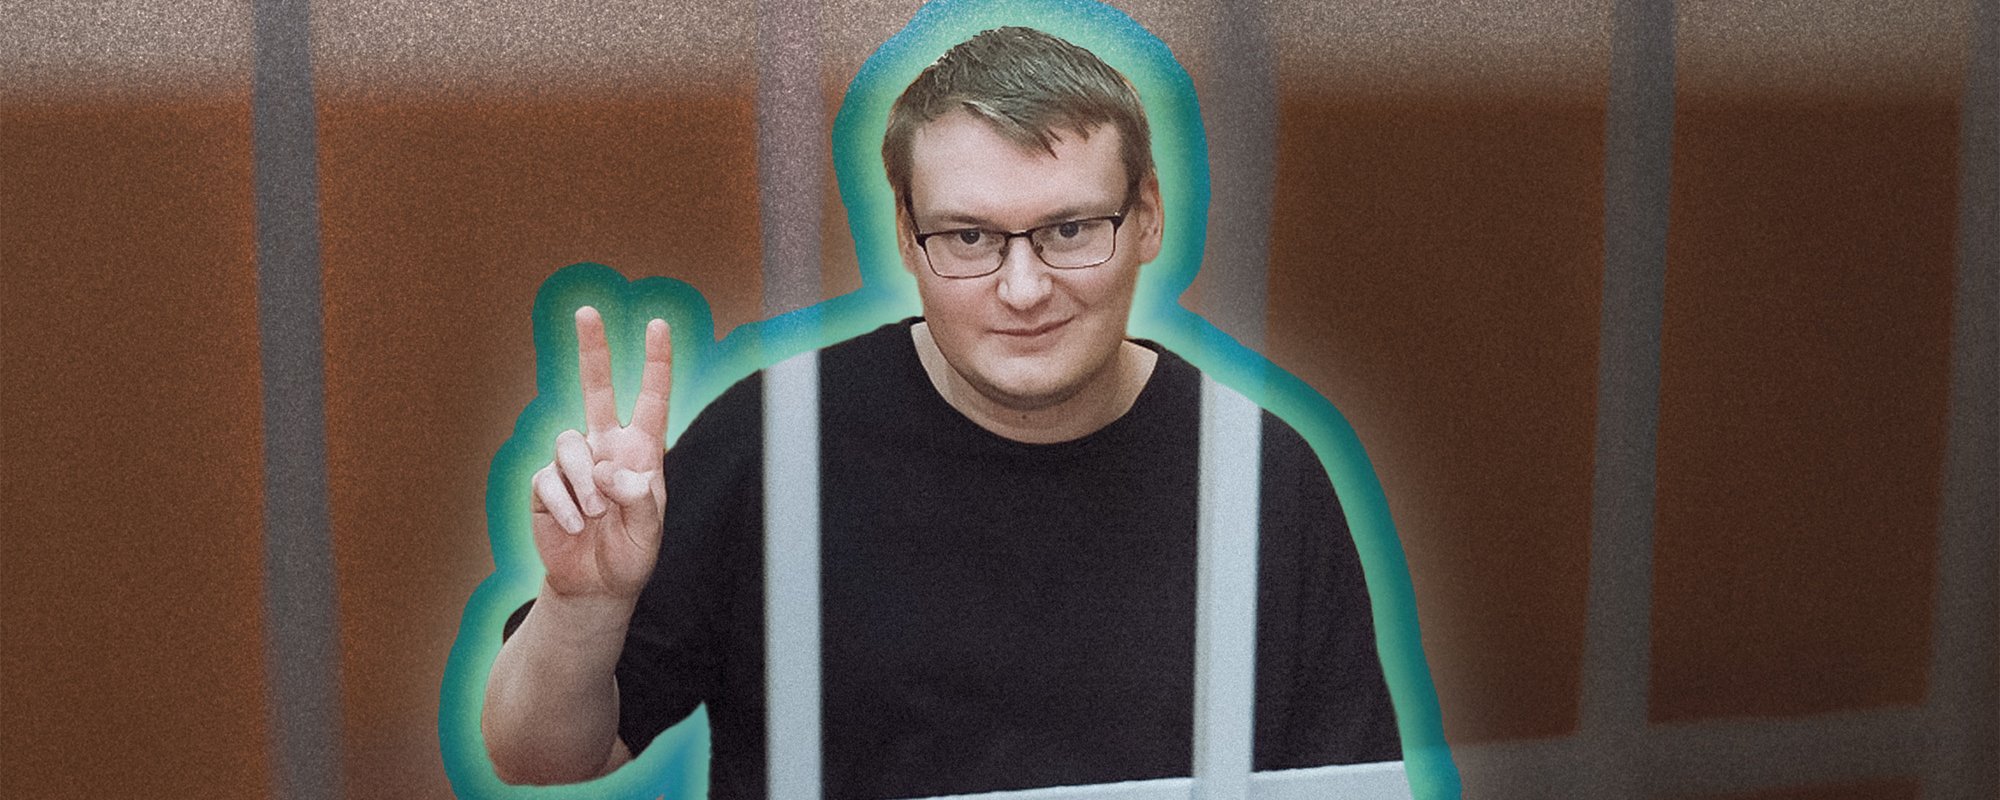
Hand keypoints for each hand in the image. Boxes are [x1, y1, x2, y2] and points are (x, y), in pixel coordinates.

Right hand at [530, 307, 670, 601]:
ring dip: (584, 483)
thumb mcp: (649, 532)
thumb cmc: (631, 555)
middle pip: (596, 389)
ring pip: (569, 444)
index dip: (656, 363)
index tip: (658, 325)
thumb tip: (611, 469)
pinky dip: (563, 505)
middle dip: (593, 350)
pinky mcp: (546, 485)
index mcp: (641, 453)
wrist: (595, 587)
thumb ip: (639, 499)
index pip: (650, 400)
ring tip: (595, 515)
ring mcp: (575, 465)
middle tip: (586, 311)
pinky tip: (574, 526)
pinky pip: (549, 480)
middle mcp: (606, 448)